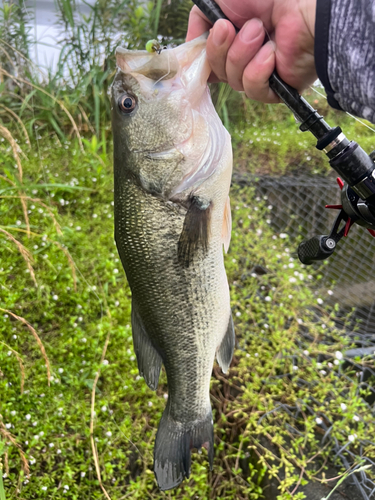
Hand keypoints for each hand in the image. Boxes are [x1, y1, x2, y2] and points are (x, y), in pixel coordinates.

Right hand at [186, 0, 316, 102]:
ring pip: (233, 82)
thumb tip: (190, 46)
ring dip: (242, 55)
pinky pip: (253, 90)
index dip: (201, 56)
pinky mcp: (276, 89)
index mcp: (233, 37)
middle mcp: (245, 56)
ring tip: (261, 32)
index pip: (207, 59)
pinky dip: (258, 70)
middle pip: (215, 72)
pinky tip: (271, 53)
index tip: (198, 46)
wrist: (304, 5)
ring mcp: (261, 73)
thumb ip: (199, 18)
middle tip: (231, 28)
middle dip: (219, 50)